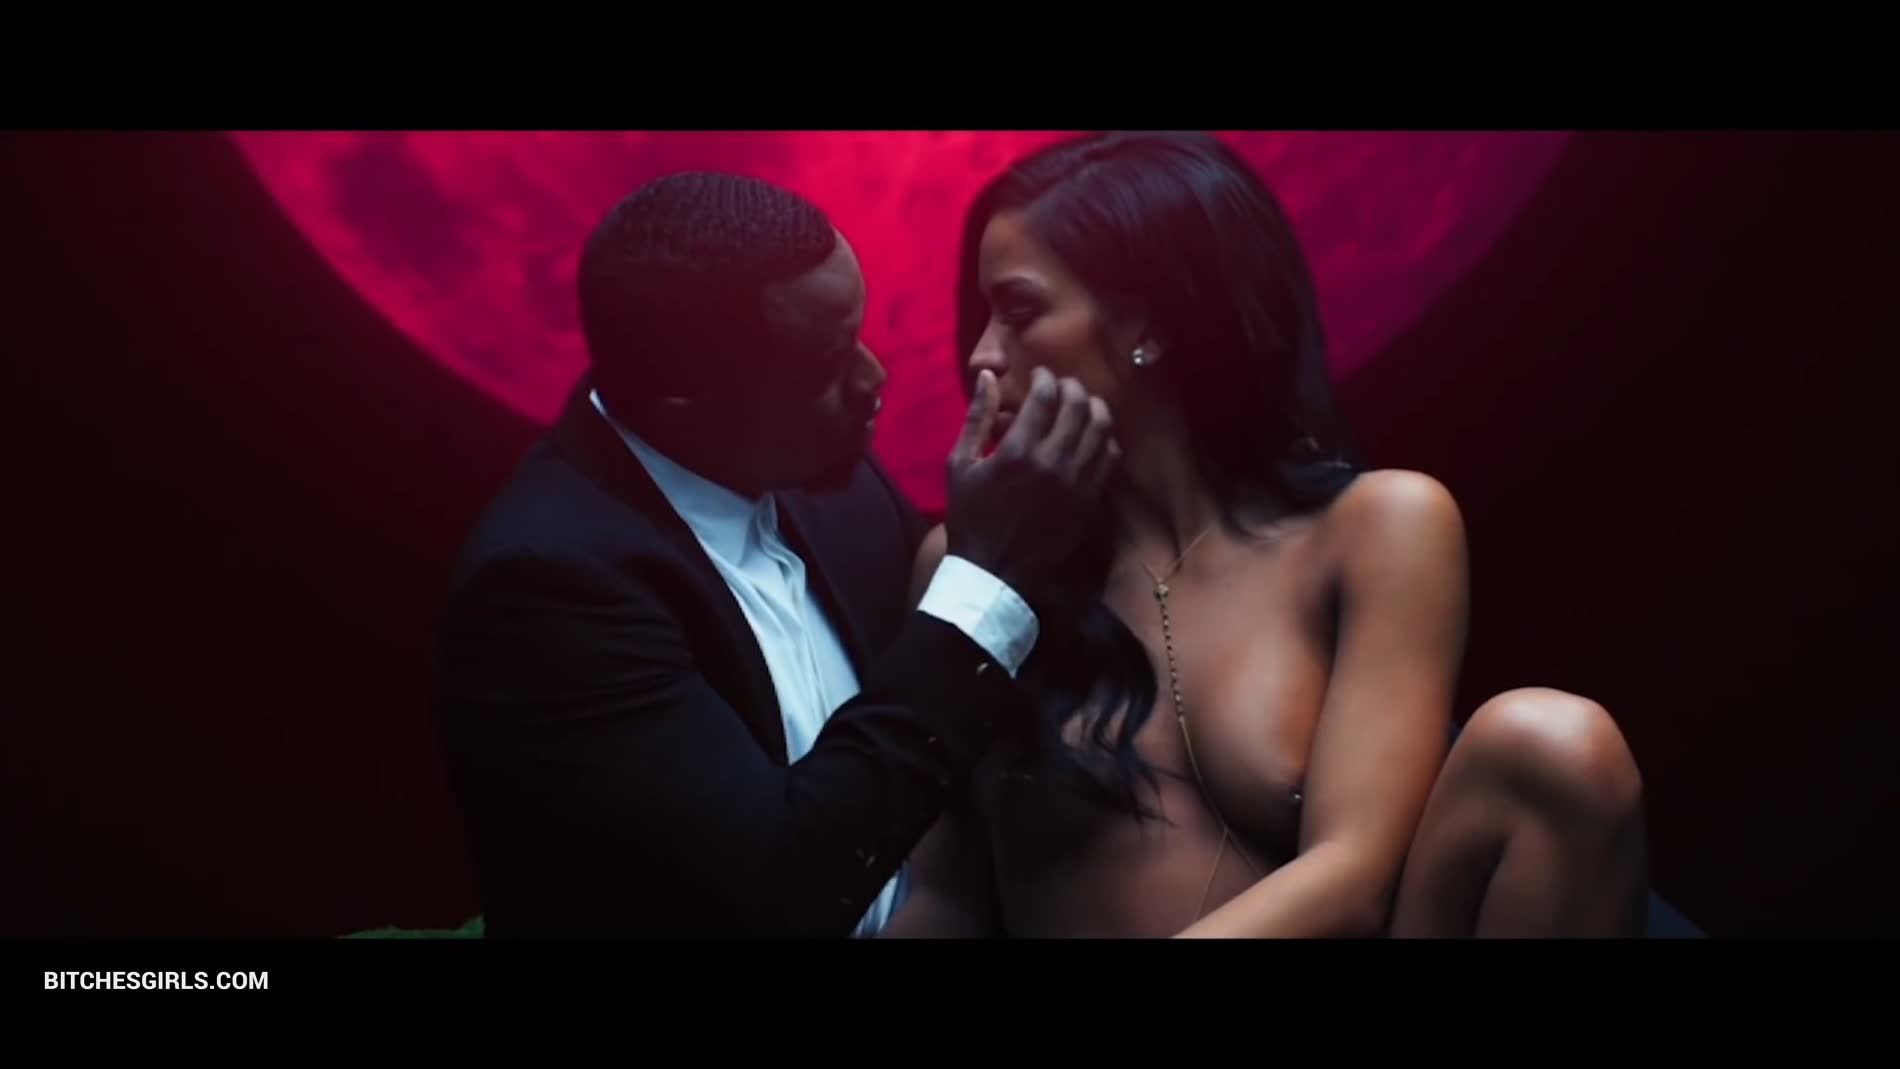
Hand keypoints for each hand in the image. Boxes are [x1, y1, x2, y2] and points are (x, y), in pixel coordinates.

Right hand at [943, 367, 1119, 600]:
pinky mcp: (1089, 502)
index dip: (1045, 378)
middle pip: (1079, 407)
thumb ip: (977, 419)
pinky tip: (1093, 438)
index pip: (1045, 397)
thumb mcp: (960, 466)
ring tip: (1083, 406)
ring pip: (1101, 430)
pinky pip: (1108, 460)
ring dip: (1094, 409)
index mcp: (1017, 452)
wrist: (993, 574)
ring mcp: (1076, 484)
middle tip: (1064, 386)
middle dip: (1073, 387)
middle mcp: (1053, 463)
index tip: (1040, 376)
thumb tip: (989, 376)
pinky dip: (1104, 441)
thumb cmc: (970, 518)